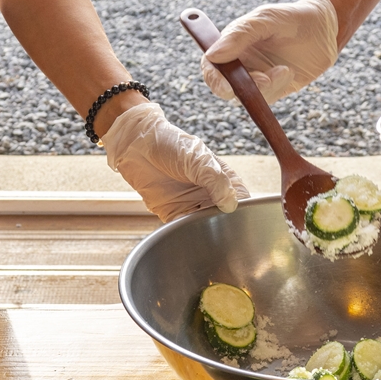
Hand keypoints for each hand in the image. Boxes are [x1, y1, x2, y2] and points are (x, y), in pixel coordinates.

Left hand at [103, 102, 249, 222]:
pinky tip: (187, 234)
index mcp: (222, 179)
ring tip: (206, 236)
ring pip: (205, 226)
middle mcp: (209, 194)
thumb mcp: (197, 158)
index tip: (240, 220)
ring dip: (206, 232)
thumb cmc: (170, 143)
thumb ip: (214, 180)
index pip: (241, 199)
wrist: (136, 144)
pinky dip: (186, 234)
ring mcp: (192, 205)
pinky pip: (184, 229)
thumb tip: (230, 204)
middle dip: (225, 226)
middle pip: (225, 218)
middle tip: (223, 233)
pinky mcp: (173, 214)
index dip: (244, 211)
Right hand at [201, 0, 338, 104]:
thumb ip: (240, 35)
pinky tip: (287, 72)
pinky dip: (276, 88)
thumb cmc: (294, 18)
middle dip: (239, 90)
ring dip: (265, 88)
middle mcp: (240, 62)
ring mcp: (256, 77)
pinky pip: (266, 98)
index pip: (211, 65)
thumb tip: (212, 56)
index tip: (226, 86)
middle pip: (224, 87)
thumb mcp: (266, 19)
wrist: (326, 29)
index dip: (213, 78)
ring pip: (246, 96)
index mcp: (232, 43)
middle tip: (262, 81)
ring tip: (284, 70)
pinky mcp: (274, 88)